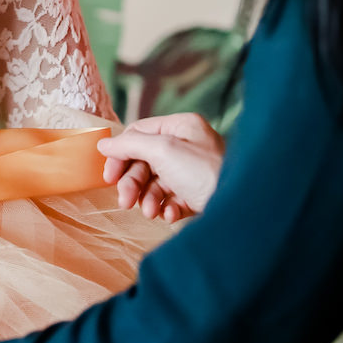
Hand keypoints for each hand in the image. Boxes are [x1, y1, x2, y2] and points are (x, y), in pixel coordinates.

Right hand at [96, 113, 225, 222]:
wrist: (237, 208)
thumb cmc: (204, 172)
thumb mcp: (162, 150)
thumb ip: (130, 145)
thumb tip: (104, 144)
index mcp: (181, 127)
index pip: (138, 134)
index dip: (120, 153)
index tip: (109, 176)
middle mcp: (187, 147)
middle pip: (144, 162)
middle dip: (133, 184)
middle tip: (125, 202)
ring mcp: (191, 172)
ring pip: (155, 184)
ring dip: (148, 199)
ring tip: (151, 212)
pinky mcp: (196, 195)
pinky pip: (171, 200)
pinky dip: (166, 208)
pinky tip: (171, 215)